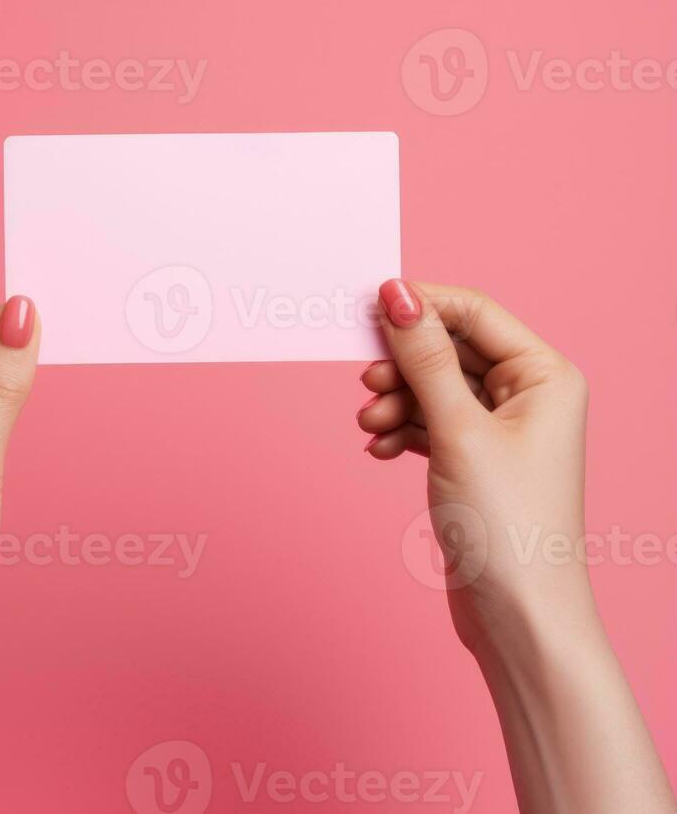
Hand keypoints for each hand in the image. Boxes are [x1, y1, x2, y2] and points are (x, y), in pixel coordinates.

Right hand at [356, 280, 675, 813]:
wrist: (517, 616)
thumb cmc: (508, 526)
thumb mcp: (457, 430)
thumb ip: (424, 358)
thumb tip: (397, 295)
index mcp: (544, 375)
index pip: (475, 313)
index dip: (421, 306)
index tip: (369, 307)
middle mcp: (528, 395)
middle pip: (450, 350)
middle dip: (404, 366)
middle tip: (367, 381)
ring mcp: (502, 428)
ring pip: (435, 388)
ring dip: (398, 401)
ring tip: (371, 425)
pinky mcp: (477, 458)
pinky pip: (432, 422)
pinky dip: (404, 430)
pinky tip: (381, 447)